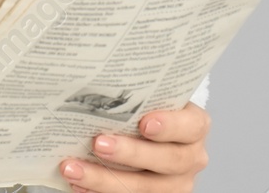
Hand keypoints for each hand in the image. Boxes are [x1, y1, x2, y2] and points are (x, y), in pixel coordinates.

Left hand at [58, 102, 209, 191]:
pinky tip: (79, 184)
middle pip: (168, 160)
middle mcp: (191, 157)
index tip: (144, 123)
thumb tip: (95, 87)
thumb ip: (137, 97)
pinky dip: (100, 192)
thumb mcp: (152, 100)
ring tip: (74, 168)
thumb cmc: (149, 111)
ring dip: (105, 179)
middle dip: (130, 153)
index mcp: (195, 126)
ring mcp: (175, 183)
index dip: (169, 125)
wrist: (152, 137)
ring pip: (145, 187)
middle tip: (99, 143)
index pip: (191, 126)